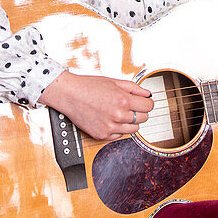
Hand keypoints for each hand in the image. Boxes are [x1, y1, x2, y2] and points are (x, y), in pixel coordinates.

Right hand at [38, 70, 153, 140]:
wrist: (70, 95)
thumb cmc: (89, 86)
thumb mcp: (114, 82)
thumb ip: (133, 88)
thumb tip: (147, 93)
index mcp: (123, 100)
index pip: (148, 106)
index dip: (147, 102)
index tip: (144, 101)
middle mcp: (118, 115)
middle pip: (143, 118)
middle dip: (140, 111)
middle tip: (131, 106)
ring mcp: (111, 127)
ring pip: (133, 129)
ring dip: (130, 121)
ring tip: (120, 112)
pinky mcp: (103, 135)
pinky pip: (120, 135)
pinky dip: (118, 128)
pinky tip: (110, 119)